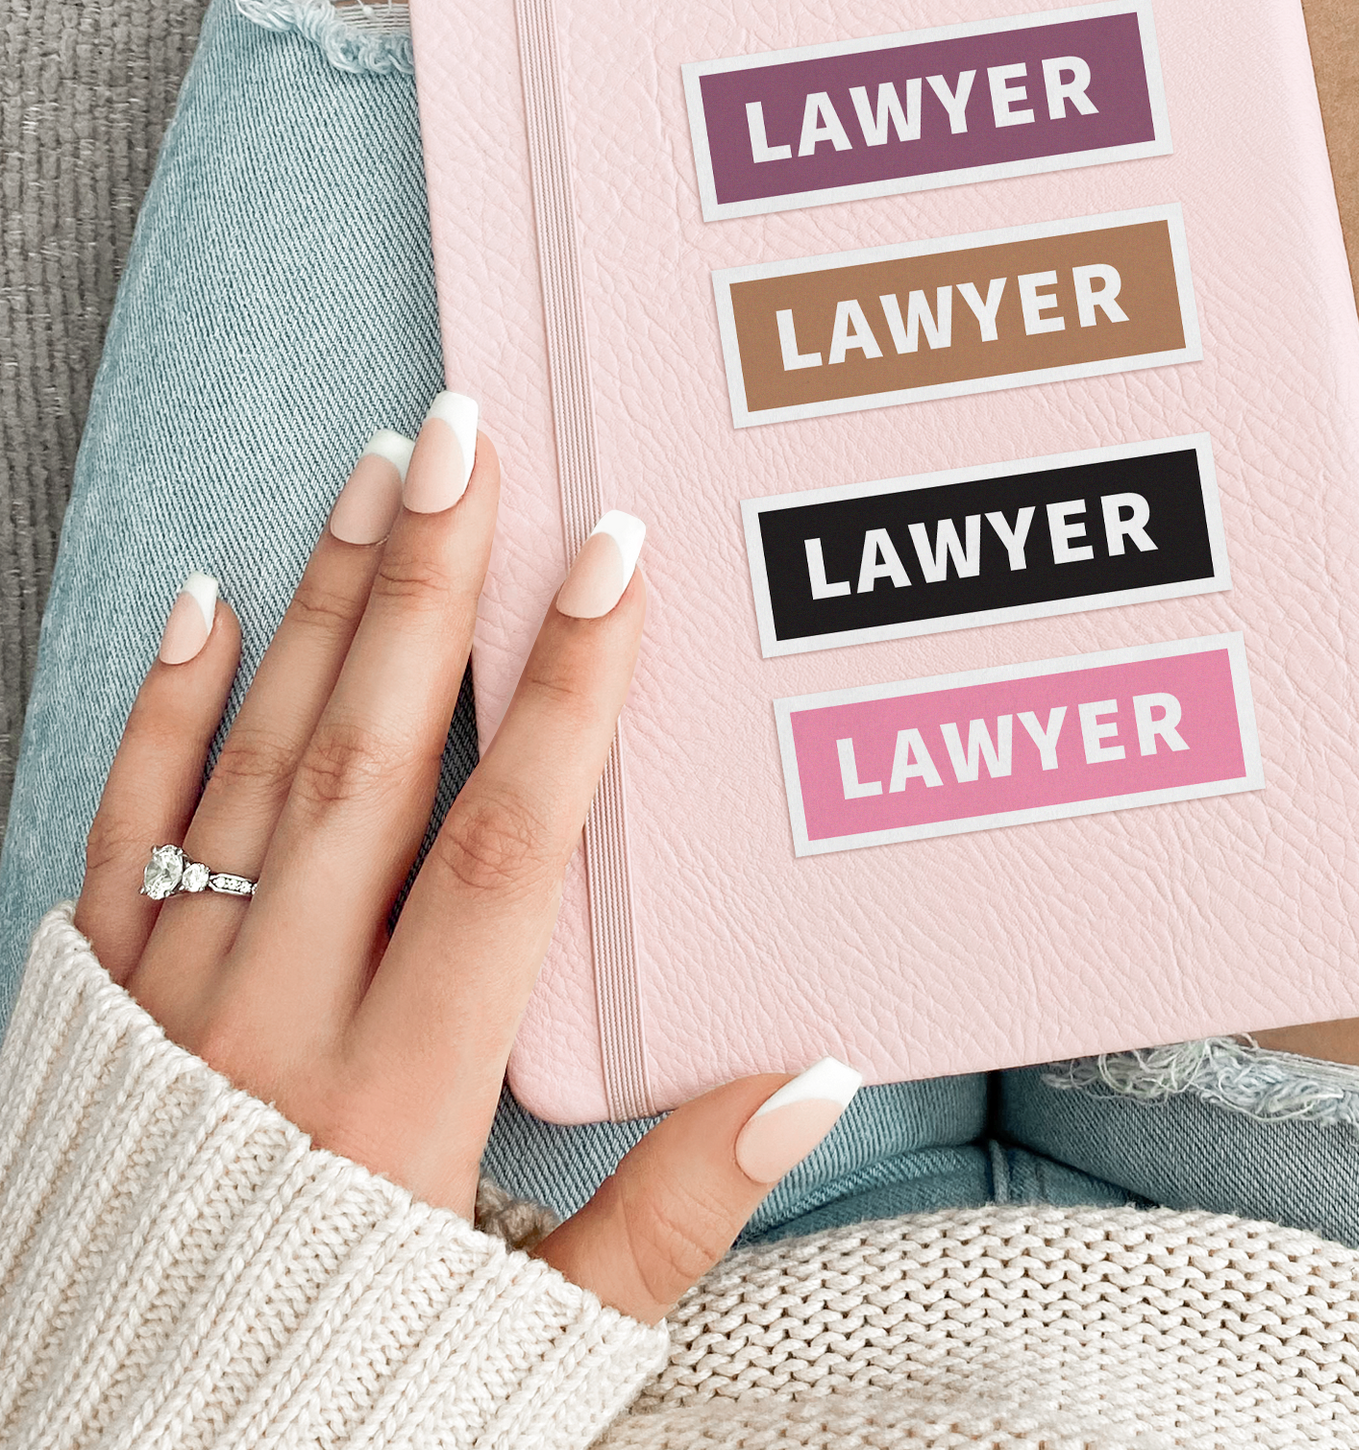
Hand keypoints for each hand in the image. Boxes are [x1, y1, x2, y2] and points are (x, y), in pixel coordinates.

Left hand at [73, 392, 858, 1324]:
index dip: (566, 697)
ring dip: (322, 612)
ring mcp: (174, 1009)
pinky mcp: (99, 1012)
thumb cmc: (350, 1397)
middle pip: (369, 768)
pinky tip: (202, 602)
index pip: (502, 849)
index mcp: (400, 1100)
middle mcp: (275, 1028)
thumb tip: (818, 1080)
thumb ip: (679, 1208)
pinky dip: (158, 717)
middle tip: (471, 444)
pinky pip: (118, 839)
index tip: (610, 564)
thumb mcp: (545, 1337)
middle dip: (431, 592)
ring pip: (254, 773)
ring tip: (377, 472)